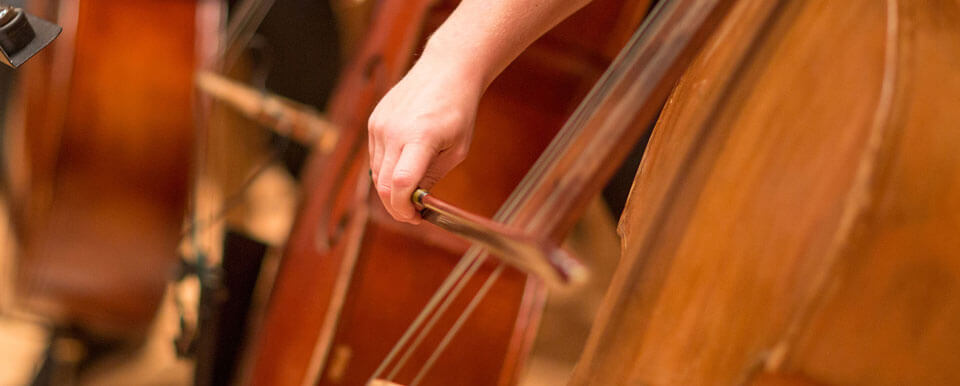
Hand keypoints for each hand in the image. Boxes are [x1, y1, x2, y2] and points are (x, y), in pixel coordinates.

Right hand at [368, 56, 482, 223]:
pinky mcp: (374, 120)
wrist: (446, 69)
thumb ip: (433, 176)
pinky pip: (375, 156)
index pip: (400, 183)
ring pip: (375, 172)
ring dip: (390, 188)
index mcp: (420, 137)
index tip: (415, 217)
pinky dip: (386, 169)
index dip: (404, 208)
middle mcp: (393, 131)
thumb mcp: (457, 150)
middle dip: (396, 205)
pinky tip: (403, 167)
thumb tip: (416, 201)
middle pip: (382, 184)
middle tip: (413, 213)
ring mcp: (380, 124)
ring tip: (410, 192)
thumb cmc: (459, 109)